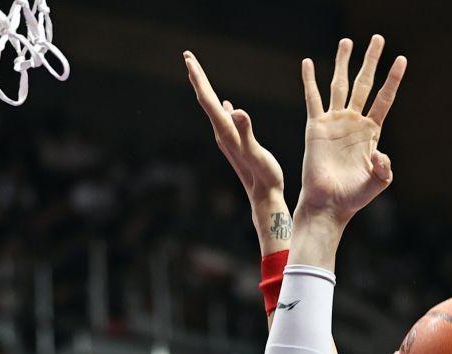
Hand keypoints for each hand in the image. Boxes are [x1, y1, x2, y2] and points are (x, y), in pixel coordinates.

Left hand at [184, 50, 284, 207]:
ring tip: (199, 75)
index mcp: (226, 131)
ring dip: (206, 91)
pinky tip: (225, 105)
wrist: (265, 199)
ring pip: (212, 109)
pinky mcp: (236, 144)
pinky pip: (224, 120)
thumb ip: (246, 132)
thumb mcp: (257, 152)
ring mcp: (228, 140)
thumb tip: (236, 111)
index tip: (188, 58)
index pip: (208, 100)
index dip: (199, 78)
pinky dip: (221, 108)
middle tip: (187, 56)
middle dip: (197, 78)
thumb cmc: (264, 177)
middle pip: (205, 101)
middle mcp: (222, 134)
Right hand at [298, 35, 405, 226]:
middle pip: (364, 84)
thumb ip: (384, 168)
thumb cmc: (354, 197)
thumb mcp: (378, 183)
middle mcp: (353, 123)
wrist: (330, 204)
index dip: (393, 80)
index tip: (401, 59)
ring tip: (347, 41)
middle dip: (370, 61)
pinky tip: (308, 63)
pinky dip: (309, 80)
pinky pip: (312, 98)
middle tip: (377, 38)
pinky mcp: (316, 127)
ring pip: (340, 85)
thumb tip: (380, 153)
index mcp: (371, 133)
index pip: (384, 99)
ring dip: (342, 62)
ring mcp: (334, 123)